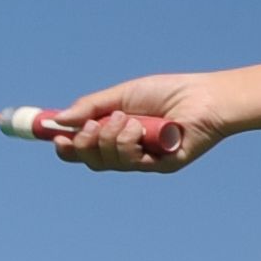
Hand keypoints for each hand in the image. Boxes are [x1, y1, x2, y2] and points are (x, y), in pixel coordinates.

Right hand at [46, 75, 227, 171]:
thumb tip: (59, 121)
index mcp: (116, 134)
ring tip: (127, 118)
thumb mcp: (122, 95)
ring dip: (110, 138)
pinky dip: (128, 143)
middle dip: (84, 143)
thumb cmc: (168, 93)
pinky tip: (139, 128)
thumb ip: (91, 107)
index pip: (83, 150)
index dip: (66, 147)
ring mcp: (144, 161)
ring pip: (108, 162)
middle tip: (93, 124)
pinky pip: (131, 163)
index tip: (56, 136)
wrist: (204, 97)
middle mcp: (128, 151)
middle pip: (90, 161)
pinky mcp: (161, 166)